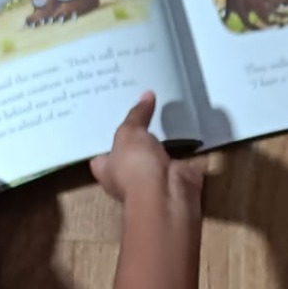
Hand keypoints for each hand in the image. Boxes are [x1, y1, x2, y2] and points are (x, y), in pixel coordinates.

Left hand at [89, 91, 204, 203]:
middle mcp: (128, 176)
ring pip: (156, 152)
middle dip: (136, 134)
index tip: (112, 115)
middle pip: (130, 150)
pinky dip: (185, 142)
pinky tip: (186, 122)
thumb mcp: (128, 133)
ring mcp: (154, 177)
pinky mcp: (176, 175)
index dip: (105, 136)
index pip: (101, 153)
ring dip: (162, 138)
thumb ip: (136, 114)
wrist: (167, 193)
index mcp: (107, 170)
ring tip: (164, 107)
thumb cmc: (134, 166)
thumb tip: (147, 95)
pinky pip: (180, 154)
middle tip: (140, 106)